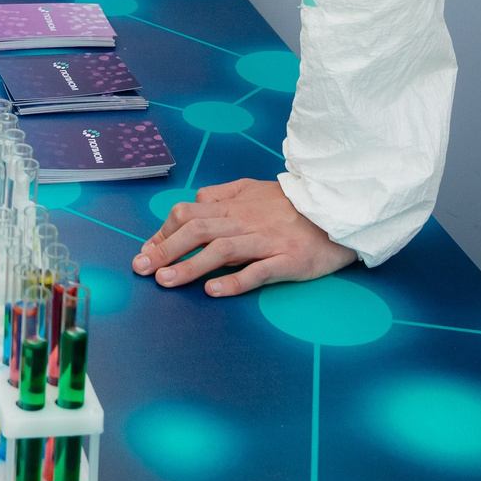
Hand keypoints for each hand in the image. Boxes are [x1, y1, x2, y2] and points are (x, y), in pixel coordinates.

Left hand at [132, 176, 355, 296]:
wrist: (339, 211)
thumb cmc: (293, 205)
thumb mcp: (254, 190)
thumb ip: (223, 195)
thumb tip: (193, 203)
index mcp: (234, 204)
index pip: (189, 214)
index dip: (164, 232)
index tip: (145, 252)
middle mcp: (245, 220)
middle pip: (198, 230)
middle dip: (165, 250)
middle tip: (142, 270)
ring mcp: (266, 240)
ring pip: (221, 250)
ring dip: (190, 266)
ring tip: (166, 281)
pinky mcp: (288, 260)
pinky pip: (258, 271)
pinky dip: (234, 280)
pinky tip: (213, 291)